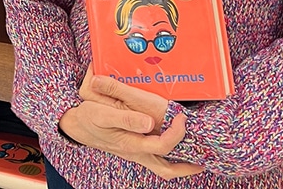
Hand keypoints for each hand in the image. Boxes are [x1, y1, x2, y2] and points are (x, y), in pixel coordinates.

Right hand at [58, 66, 202, 179]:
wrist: (77, 125)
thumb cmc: (89, 118)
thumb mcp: (102, 113)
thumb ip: (126, 118)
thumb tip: (150, 122)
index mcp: (131, 144)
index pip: (162, 146)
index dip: (176, 134)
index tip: (182, 116)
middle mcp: (137, 153)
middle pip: (168, 170)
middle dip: (189, 166)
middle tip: (205, 155)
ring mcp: (137, 154)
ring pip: (164, 169)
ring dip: (182, 166)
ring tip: (198, 159)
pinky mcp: (135, 149)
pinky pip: (158, 160)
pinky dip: (171, 158)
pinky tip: (178, 148)